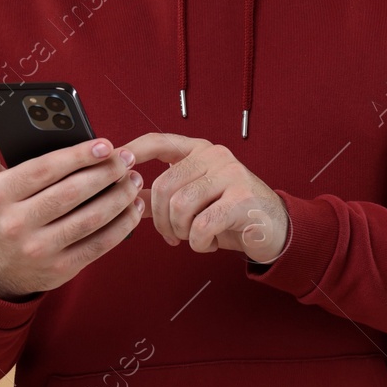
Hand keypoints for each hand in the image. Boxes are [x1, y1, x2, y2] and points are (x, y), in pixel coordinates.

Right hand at [0, 123, 144, 299]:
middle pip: (72, 193)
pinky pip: (99, 244)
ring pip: (90, 219)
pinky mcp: (61, 269)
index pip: (44, 170)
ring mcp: (39, 249)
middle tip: (127, 159)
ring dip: (119, 197)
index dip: (78, 156)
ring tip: (134, 179)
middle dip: (106, 173)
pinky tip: (133, 208)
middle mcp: (15, 224)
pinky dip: (122, 225)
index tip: (105, 144)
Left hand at [118, 133, 289, 262]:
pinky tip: (208, 243)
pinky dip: (199, 243)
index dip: (132, 152)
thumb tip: (125, 193)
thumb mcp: (194, 199)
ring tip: (195, 237)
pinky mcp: (243, 199)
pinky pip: (201, 226)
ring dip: (181, 233)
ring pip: (180, 207)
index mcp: (199, 151)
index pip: (158, 142)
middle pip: (162, 186)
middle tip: (173, 235)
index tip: (113, 164)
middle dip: (160, 220)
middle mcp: (214, 156)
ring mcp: (231, 174)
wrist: (273, 228)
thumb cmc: (229, 213)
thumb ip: (162, 194)